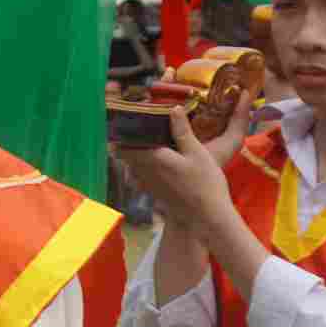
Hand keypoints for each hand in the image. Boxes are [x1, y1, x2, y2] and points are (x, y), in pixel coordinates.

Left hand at [112, 97, 248, 241]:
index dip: (118, 134)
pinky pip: (141, 176)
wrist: (207, 218)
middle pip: (125, 155)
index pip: (122, 145)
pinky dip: (143, 167)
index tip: (119, 121)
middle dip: (126, 142)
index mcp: (152, 158)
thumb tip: (174, 108)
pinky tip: (157, 161)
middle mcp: (145, 172)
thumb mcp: (197, 153)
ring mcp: (149, 185)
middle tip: (134, 127)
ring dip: (134, 154)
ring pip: (132, 166)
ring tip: (144, 141)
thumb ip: (182, 131)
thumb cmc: (205, 184)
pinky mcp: (155, 193)